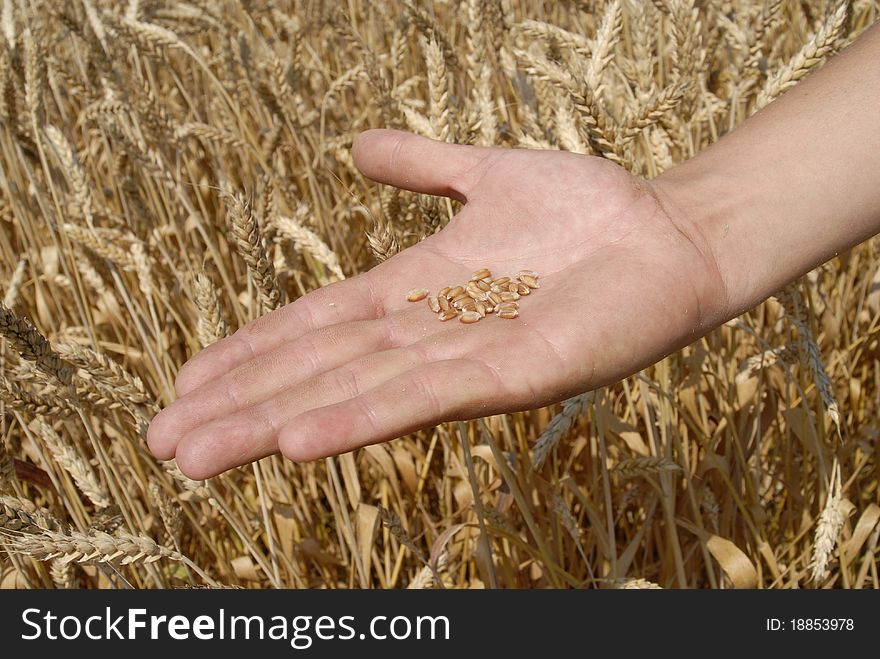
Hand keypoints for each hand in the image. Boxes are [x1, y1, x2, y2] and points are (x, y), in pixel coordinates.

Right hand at [147, 129, 727, 478]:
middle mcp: (429, 332)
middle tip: (164, 444)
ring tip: (203, 455)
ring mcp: (468, 357)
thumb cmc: (583, 208)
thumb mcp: (484, 173)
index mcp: (414, 289)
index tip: (185, 382)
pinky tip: (299, 440)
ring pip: (355, 394)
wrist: (667, 231)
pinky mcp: (516, 374)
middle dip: (240, 406)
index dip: (249, 353)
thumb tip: (358, 148)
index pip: (314, 326)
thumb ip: (423, 164)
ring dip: (275, 423)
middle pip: (317, 372)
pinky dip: (360, 418)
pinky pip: (426, 399)